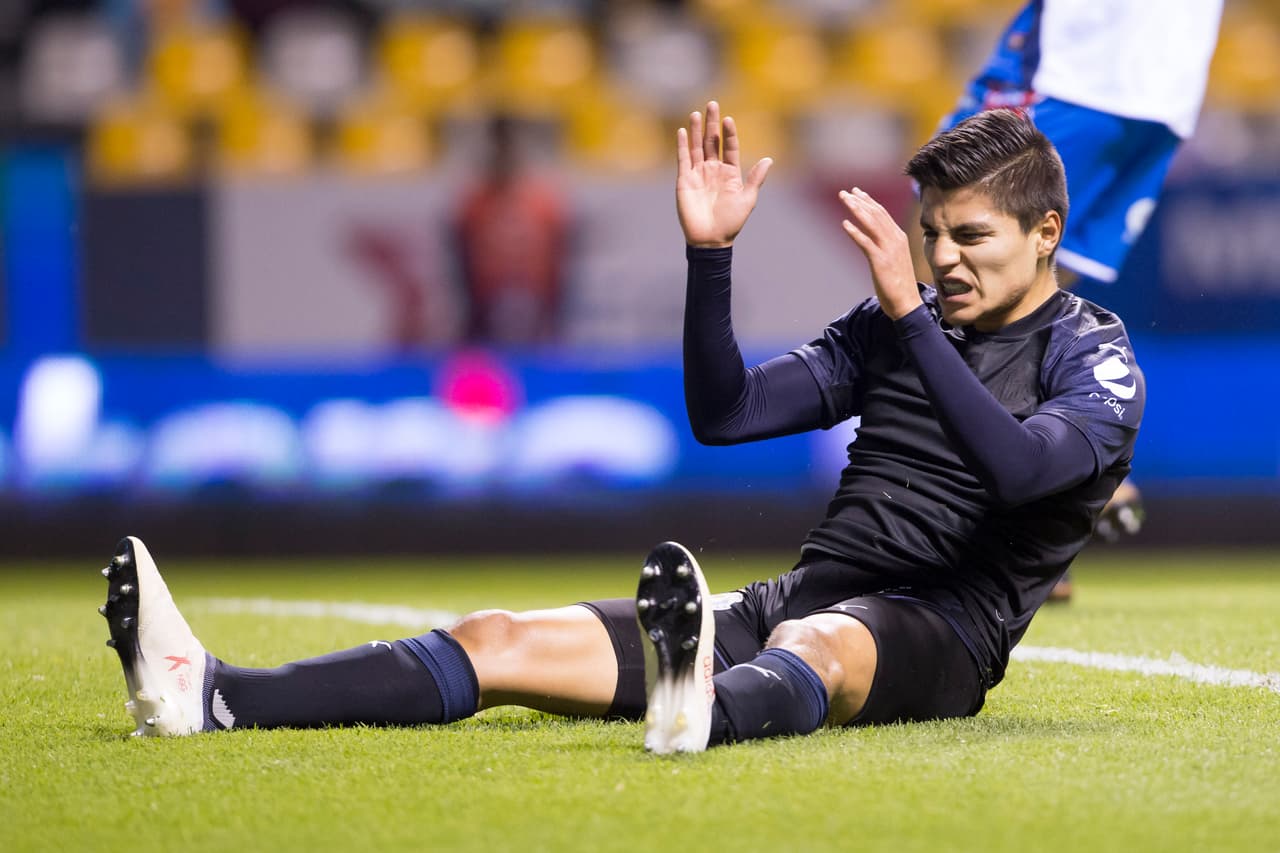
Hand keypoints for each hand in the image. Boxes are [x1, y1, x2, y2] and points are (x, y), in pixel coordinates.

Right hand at [676, 100, 772, 247]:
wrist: (711, 239)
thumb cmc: (731, 222)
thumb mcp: (748, 199)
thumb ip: (756, 178)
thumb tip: (769, 159)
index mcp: (730, 173)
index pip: (729, 147)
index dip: (729, 133)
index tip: (729, 119)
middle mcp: (713, 170)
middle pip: (712, 142)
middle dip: (711, 124)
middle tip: (712, 104)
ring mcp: (698, 174)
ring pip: (696, 147)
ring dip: (696, 130)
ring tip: (696, 113)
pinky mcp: (685, 180)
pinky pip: (683, 159)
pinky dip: (682, 145)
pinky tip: (682, 131)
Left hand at [839, 187, 921, 319]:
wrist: (907, 303)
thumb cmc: (899, 283)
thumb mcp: (894, 259)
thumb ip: (886, 246)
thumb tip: (873, 239)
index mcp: (899, 238)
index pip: (882, 214)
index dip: (869, 202)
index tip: (857, 192)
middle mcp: (895, 240)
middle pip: (875, 215)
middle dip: (859, 201)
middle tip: (845, 192)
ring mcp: (888, 250)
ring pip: (871, 224)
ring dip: (856, 209)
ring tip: (844, 200)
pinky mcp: (880, 262)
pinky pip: (866, 243)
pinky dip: (855, 232)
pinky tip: (844, 224)